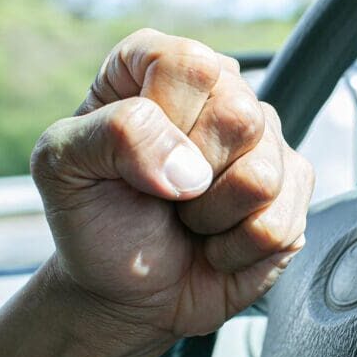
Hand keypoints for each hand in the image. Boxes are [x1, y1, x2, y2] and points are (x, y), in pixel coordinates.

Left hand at [31, 29, 313, 340]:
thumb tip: (190, 169)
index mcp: (158, 67)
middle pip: (239, 115)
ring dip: (213, 218)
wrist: (125, 291)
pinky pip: (280, 223)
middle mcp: (220, 93)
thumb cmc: (95, 219)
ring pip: (263, 175)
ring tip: (190, 219)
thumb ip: (113, 134)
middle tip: (164, 194)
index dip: (166, 118)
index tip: (132, 157)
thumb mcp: (63, 166)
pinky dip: (236, 250)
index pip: (191, 65)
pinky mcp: (293, 191)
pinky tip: (217, 243)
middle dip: (191, 176)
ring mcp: (265, 142)